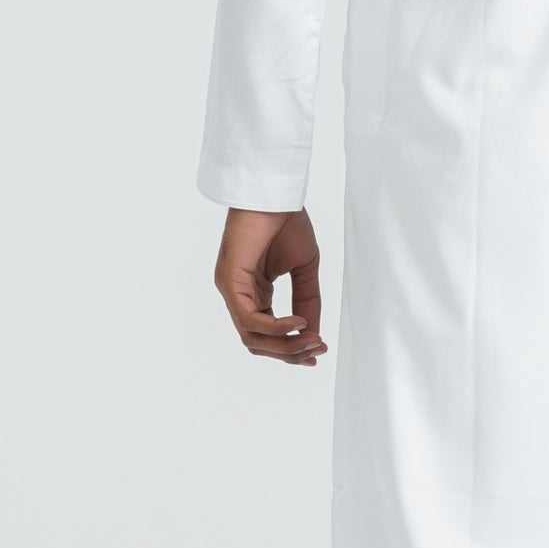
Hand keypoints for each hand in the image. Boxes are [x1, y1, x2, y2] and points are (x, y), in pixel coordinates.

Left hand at [214, 207, 327, 364]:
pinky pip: (249, 319)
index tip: (318, 351)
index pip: (267, 335)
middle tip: (318, 350)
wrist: (275, 194)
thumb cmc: (286, 223)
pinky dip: (276, 327)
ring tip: (311, 340)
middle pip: (259, 344)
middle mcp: (239, 297)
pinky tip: (298, 323)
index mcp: (255, 294)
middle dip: (290, 353)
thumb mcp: (304, 269)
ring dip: (285, 345)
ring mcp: (232, 291)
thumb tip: (313, 333)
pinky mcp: (230, 283)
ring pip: (252, 338)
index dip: (292, 349)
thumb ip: (307, 301)